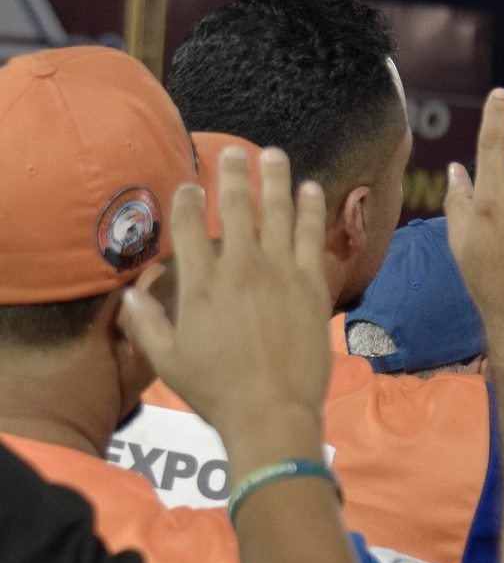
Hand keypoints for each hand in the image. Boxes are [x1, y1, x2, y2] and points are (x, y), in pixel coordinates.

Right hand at [120, 147, 330, 448]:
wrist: (272, 412)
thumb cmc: (217, 391)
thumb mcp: (167, 360)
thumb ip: (146, 323)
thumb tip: (130, 294)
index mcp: (200, 285)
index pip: (188, 226)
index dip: (186, 199)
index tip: (189, 185)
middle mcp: (240, 268)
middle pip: (236, 206)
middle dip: (233, 172)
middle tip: (234, 150)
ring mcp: (280, 272)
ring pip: (278, 211)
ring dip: (276, 178)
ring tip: (274, 155)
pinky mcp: (312, 284)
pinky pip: (312, 235)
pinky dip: (312, 208)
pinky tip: (312, 189)